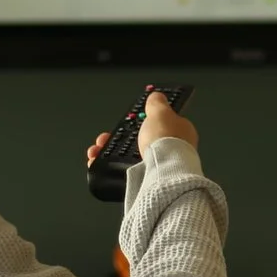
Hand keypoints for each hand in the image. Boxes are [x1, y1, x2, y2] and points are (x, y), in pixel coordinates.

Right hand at [81, 90, 199, 169]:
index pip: (162, 124)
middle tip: (105, 137)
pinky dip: (107, 168)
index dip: (143, 121)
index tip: (128, 121)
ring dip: (108, 153)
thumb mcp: (161, 112)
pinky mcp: (144, 180)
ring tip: (96, 150)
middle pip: (140, 141)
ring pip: (127, 158)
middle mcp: (170, 151)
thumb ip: (157, 104)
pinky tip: (97, 163)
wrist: (163, 172)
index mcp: (180, 133)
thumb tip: (156, 96)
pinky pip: (122, 172)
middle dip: (119, 138)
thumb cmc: (167, 141)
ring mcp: (157, 167)